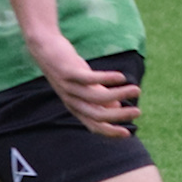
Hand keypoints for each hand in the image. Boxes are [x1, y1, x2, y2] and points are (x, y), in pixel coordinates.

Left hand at [26, 31, 141, 136]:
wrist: (44, 48)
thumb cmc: (68, 68)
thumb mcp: (84, 85)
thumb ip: (99, 96)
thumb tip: (117, 107)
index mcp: (75, 107)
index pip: (94, 126)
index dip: (110, 132)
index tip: (128, 133)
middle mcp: (72, 100)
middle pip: (97, 115)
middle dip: (119, 116)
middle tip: (138, 112)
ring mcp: (69, 87)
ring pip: (97, 97)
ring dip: (119, 95)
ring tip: (136, 90)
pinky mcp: (69, 72)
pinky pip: (90, 79)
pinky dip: (107, 79)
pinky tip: (121, 77)